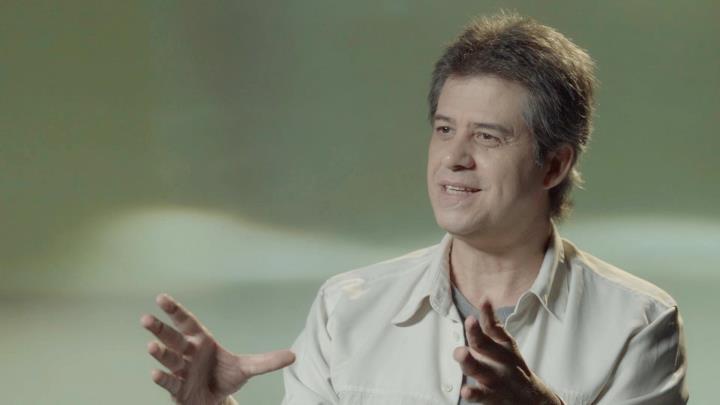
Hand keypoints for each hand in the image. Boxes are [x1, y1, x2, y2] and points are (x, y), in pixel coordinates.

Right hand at [140, 293, 294, 404]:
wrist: (216, 401)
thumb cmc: (225, 377)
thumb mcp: (247, 369)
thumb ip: (267, 362)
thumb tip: (293, 356)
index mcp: (201, 341)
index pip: (186, 322)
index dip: (175, 310)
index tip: (161, 298)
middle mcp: (188, 353)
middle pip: (172, 338)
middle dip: (160, 328)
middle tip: (146, 318)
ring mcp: (181, 370)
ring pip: (168, 359)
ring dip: (159, 352)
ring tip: (151, 346)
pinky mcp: (177, 389)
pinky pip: (169, 382)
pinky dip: (162, 378)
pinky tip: (155, 373)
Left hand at [452, 301, 561, 404]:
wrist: (533, 399)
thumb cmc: (510, 366)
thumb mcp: (506, 345)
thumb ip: (493, 327)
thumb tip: (485, 300)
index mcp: (503, 345)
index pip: (494, 327)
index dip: (488, 314)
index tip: (484, 300)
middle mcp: (500, 360)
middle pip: (485, 345)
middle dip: (475, 333)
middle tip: (469, 321)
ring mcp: (497, 379)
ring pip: (480, 370)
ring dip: (469, 362)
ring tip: (460, 353)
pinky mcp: (494, 397)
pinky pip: (482, 395)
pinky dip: (474, 394)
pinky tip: (465, 392)